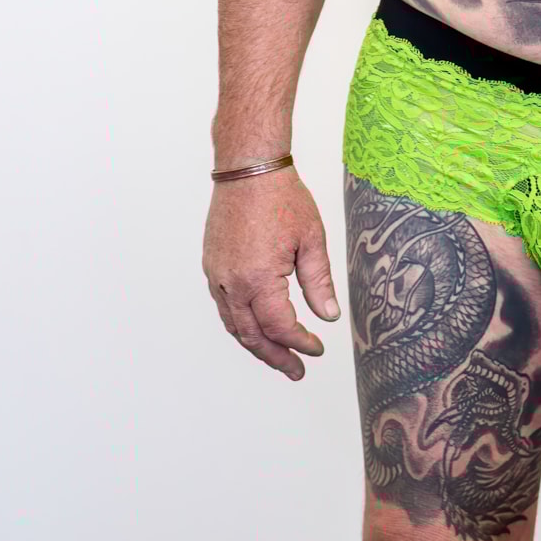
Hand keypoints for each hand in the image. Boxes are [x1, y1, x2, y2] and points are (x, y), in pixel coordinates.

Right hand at [203, 165, 341, 380]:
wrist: (247, 169)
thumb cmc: (282, 198)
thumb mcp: (312, 241)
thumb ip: (319, 283)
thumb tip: (329, 316)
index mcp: (259, 279)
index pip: (281, 327)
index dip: (300, 343)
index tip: (317, 349)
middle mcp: (232, 282)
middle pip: (252, 335)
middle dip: (276, 357)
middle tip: (296, 371)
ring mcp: (217, 274)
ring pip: (234, 324)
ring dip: (256, 344)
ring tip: (278, 357)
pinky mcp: (212, 265)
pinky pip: (224, 306)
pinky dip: (241, 323)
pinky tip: (257, 326)